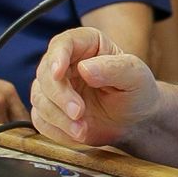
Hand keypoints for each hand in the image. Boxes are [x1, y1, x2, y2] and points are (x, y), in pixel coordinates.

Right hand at [30, 27, 158, 146]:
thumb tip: (85, 68)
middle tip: (79, 112)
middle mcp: (67, 63)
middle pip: (45, 73)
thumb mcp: (136, 77)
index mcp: (88, 44)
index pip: (64, 43)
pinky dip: (56, 129)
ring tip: (82, 129)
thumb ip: (114, 68)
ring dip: (58, 117)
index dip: (57, 57)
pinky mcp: (51, 110)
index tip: (58, 73)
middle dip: (60, 95)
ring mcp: (56, 87)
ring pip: (39, 98)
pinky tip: (77, 133)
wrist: (136, 121)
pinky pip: (40, 119)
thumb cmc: (138, 92)